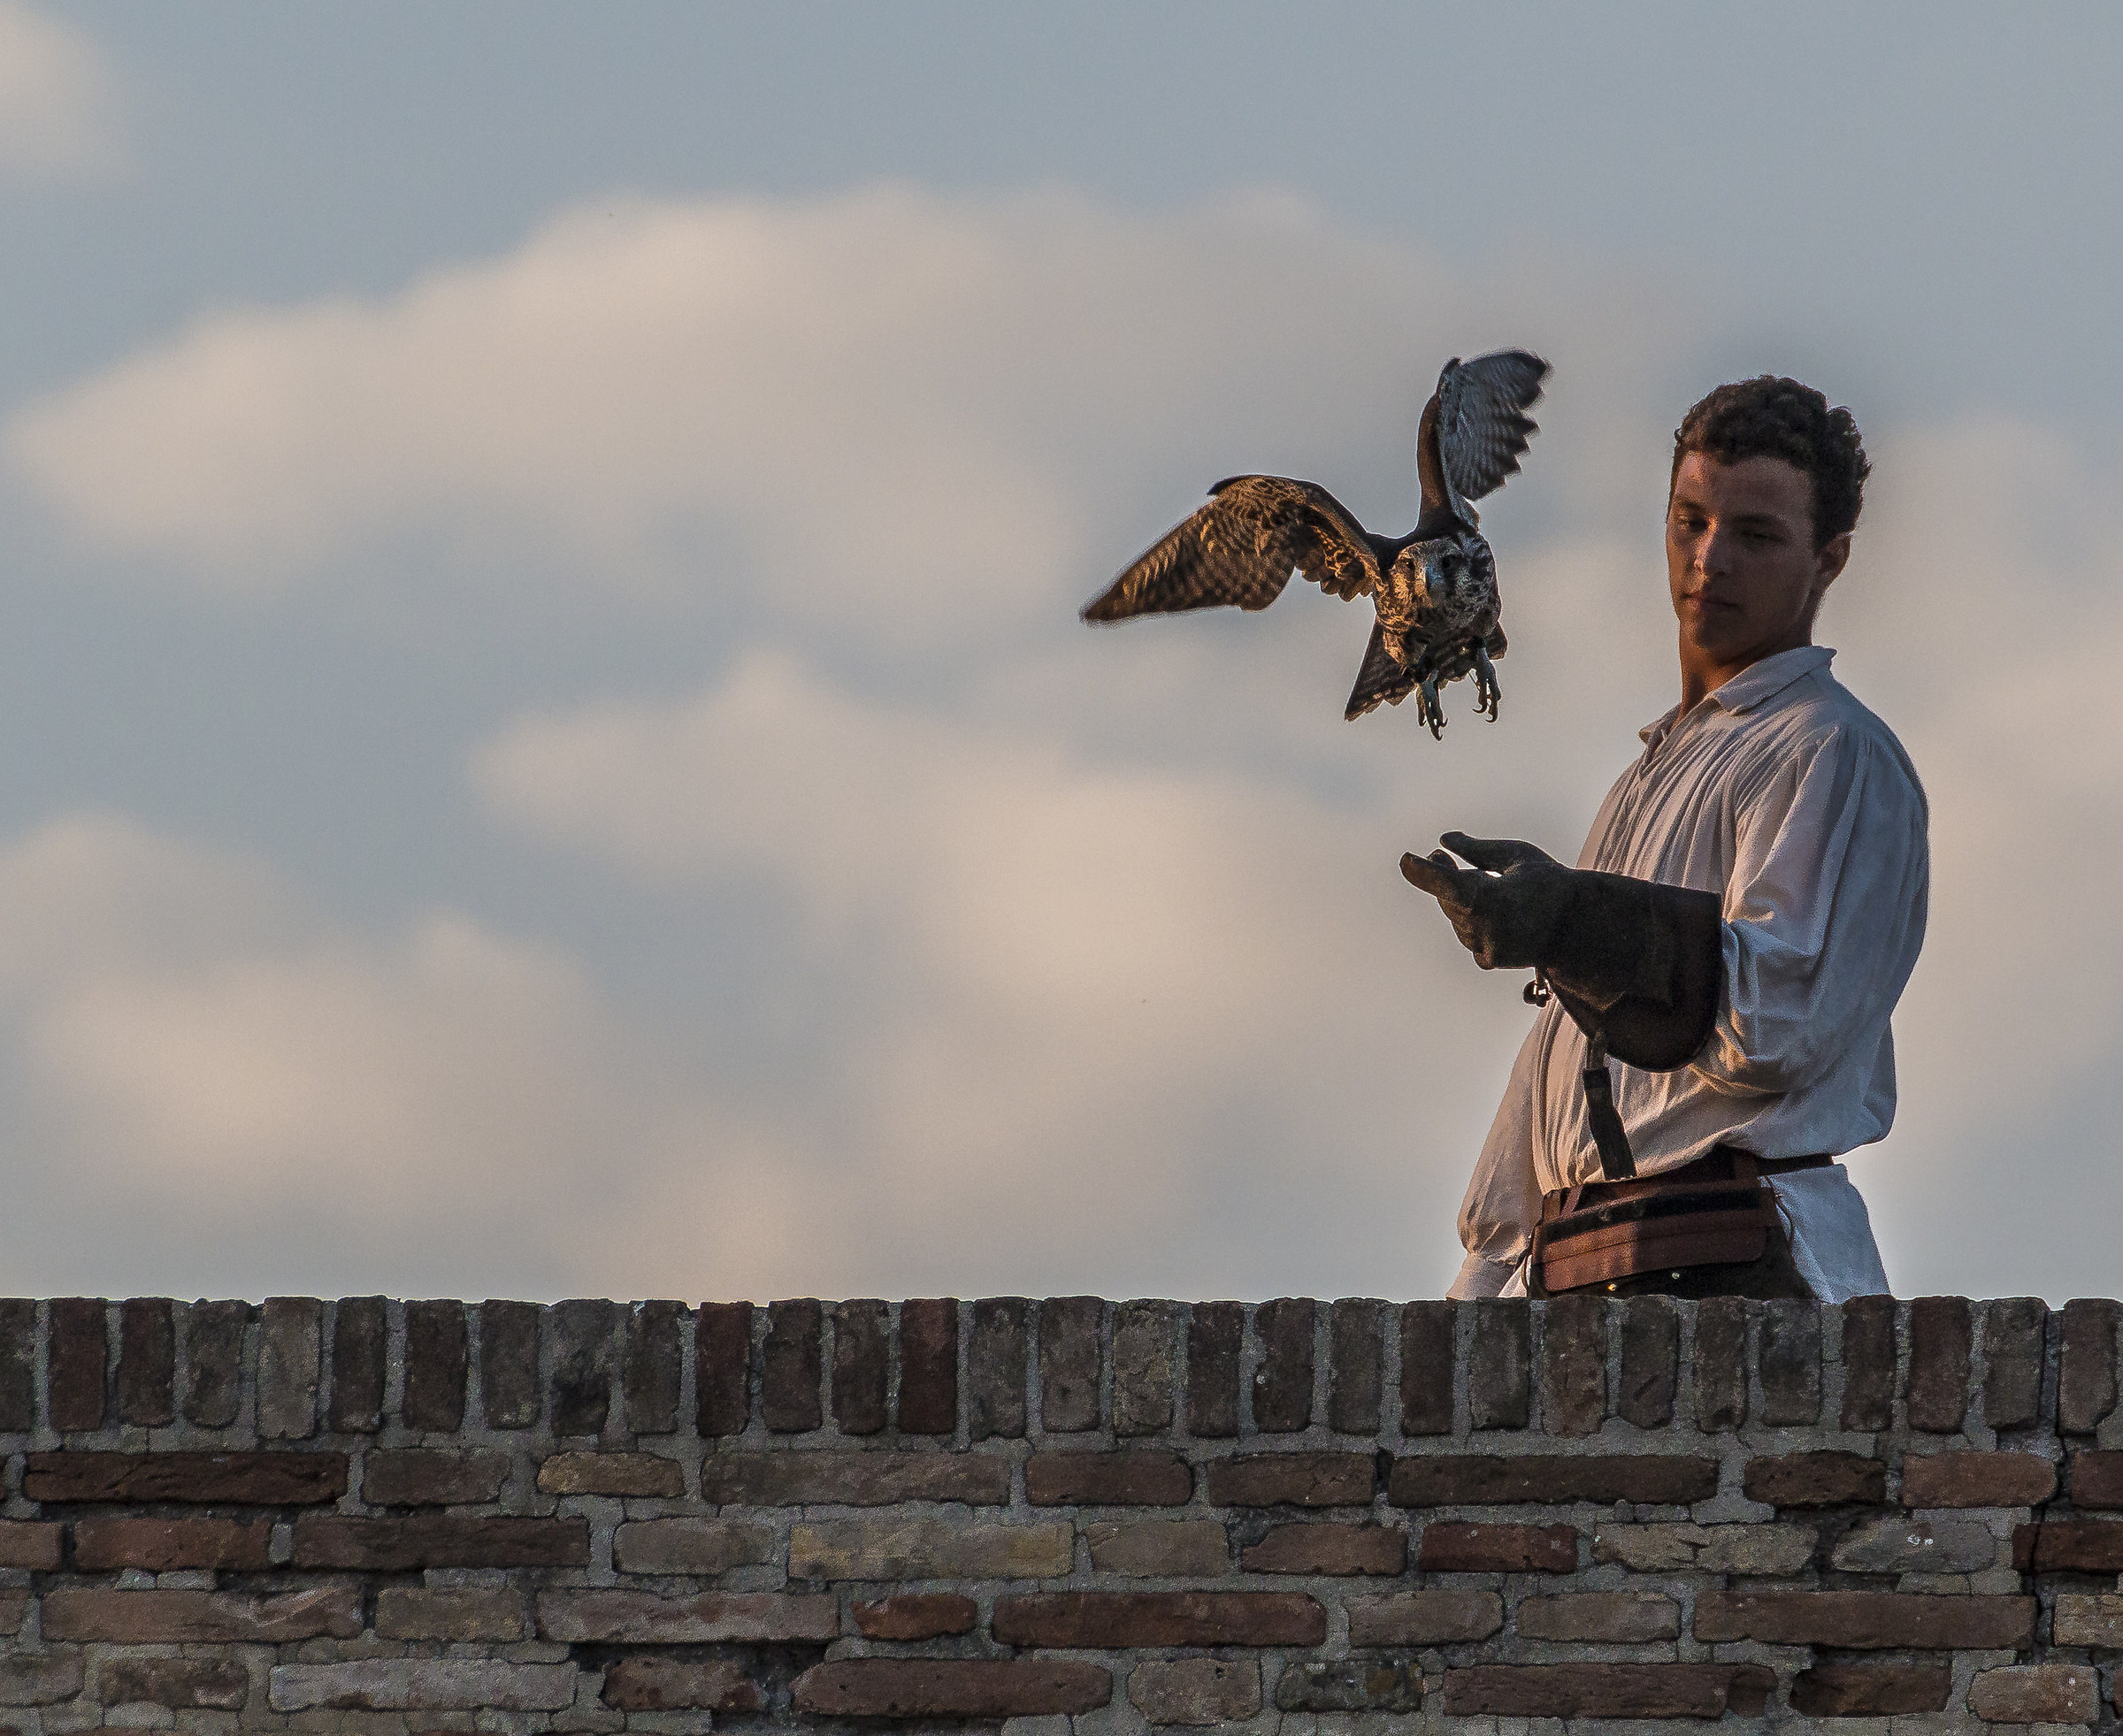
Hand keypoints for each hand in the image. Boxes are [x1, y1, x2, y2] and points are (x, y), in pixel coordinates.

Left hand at [1399, 832, 1572, 969]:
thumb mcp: (1516, 856)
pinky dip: (1474, 921)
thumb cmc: (1551, 883)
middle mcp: (1482, 926)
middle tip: (1438, 854)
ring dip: (1461, 900)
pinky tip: (1492, 912)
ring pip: (1456, 918)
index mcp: (1488, 896)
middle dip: (1442, 876)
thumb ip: (1477, 850)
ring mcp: (1484, 946)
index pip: (1442, 882)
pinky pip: (1468, 935)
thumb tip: (1443, 841)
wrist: (1581, 927)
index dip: (1421, 871)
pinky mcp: (1489, 960)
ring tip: (1483, 884)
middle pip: (1447, 898)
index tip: (1405, 860)